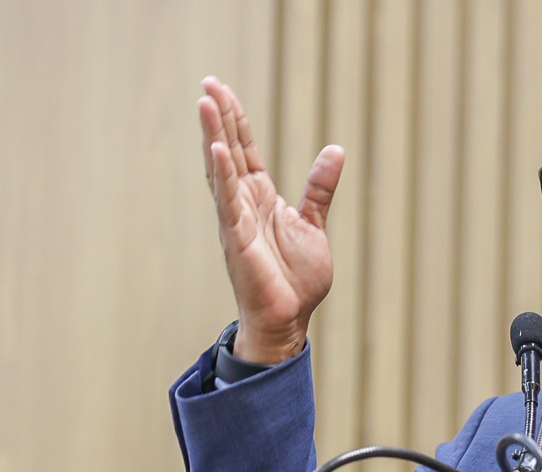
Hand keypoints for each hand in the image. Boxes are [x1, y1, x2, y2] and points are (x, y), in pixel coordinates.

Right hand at [198, 77, 344, 364]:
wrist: (290, 318)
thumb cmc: (296, 279)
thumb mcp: (313, 224)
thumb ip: (320, 188)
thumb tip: (335, 150)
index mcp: (260, 198)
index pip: (245, 151)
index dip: (236, 120)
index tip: (223, 90)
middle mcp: (243, 204)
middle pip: (229, 151)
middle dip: (220, 117)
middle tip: (209, 83)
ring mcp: (236, 220)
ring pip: (221, 170)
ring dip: (213, 135)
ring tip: (205, 102)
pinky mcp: (236, 240)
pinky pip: (227, 202)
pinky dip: (222, 175)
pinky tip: (215, 149)